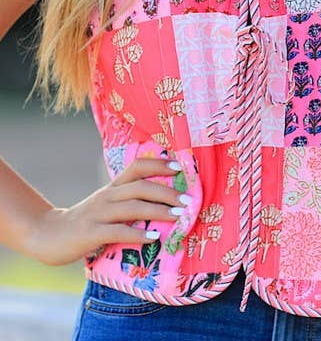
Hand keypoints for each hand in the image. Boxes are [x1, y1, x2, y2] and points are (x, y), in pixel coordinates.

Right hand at [26, 156, 187, 265]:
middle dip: (167, 192)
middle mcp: (107, 195)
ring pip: (132, 207)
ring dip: (158, 211)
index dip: (159, 164)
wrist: (50, 234)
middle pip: (140, 186)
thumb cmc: (87, 221)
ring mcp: (98, 213)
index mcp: (113, 187)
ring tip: (178, 217)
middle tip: (188, 201)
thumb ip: (130, 202)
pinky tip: (153, 238)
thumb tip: (165, 202)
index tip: (180, 168)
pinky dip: (137, 234)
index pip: (137, 167)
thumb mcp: (107, 205)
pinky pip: (117, 231)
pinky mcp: (90, 233)